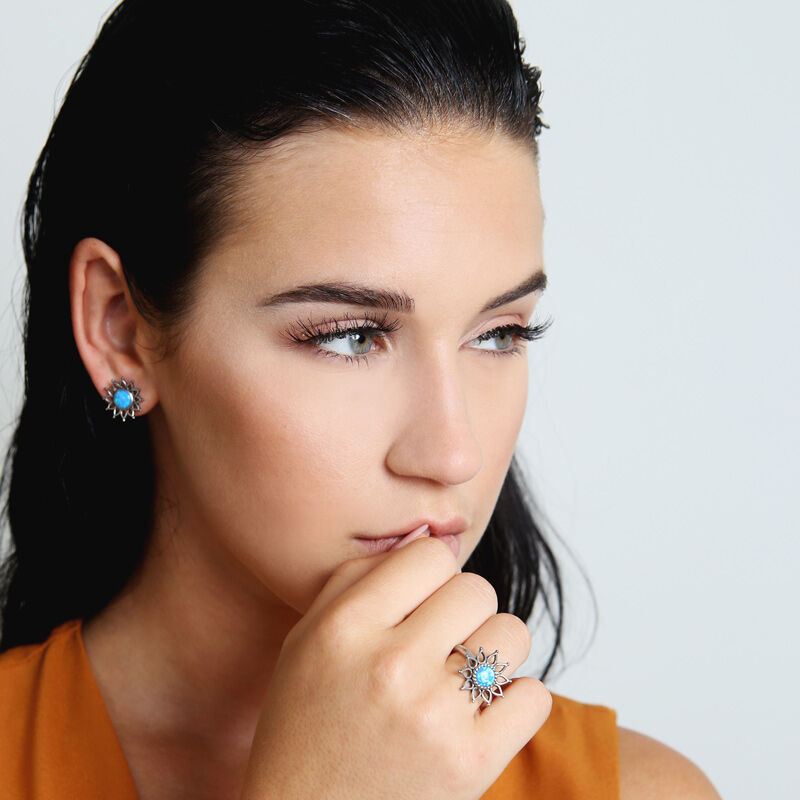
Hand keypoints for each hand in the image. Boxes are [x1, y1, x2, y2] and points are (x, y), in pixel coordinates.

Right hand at [240, 535, 551, 799]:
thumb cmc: (307, 727)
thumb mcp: (306, 640)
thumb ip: (357, 578)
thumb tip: (428, 538)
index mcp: (345, 628)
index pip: (431, 554)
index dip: (431, 575)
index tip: (420, 604)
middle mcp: (389, 664)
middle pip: (477, 588)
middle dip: (464, 612)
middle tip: (441, 645)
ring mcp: (433, 716)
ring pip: (512, 633)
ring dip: (494, 652)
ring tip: (461, 679)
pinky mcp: (470, 763)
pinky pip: (534, 696)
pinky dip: (515, 703)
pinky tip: (480, 716)